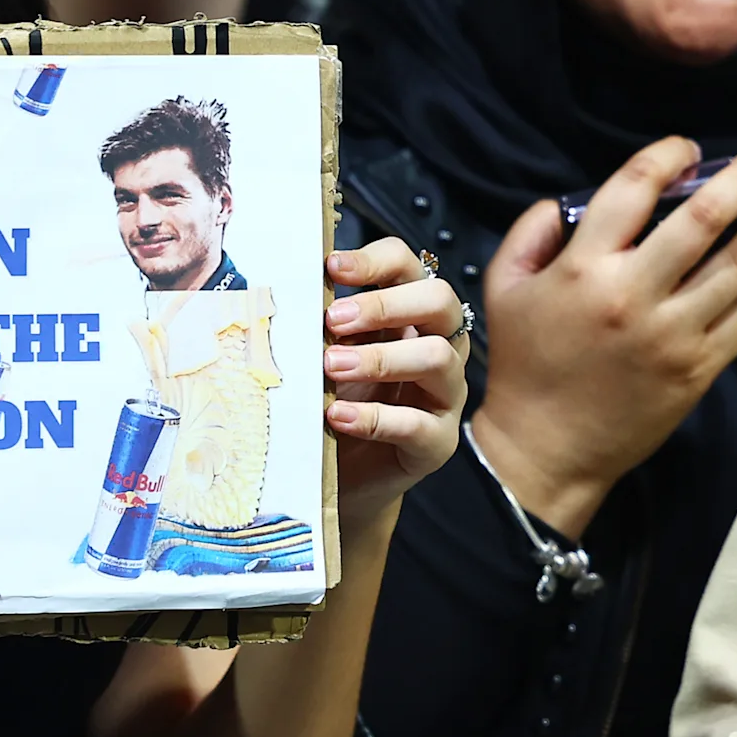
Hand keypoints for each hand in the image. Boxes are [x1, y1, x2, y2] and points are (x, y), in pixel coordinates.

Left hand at [322, 237, 470, 525]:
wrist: (342, 476)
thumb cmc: (337, 403)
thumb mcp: (329, 355)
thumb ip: (326, 327)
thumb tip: (292, 293)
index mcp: (413, 315)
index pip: (410, 267)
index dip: (375, 261)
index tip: (330, 268)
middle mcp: (441, 346)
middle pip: (440, 301)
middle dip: (384, 305)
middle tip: (332, 321)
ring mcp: (445, 394)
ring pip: (437, 357)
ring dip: (379, 358)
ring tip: (331, 367)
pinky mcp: (438, 442)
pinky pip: (417, 424)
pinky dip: (374, 418)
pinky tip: (338, 415)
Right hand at [466, 137, 736, 536]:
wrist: (548, 448)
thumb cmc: (527, 363)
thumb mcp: (505, 287)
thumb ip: (532, 232)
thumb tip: (567, 200)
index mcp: (585, 267)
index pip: (635, 188)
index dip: (669, 155)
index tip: (687, 149)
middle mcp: (635, 294)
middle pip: (703, 219)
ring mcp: (674, 334)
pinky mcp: (699, 369)